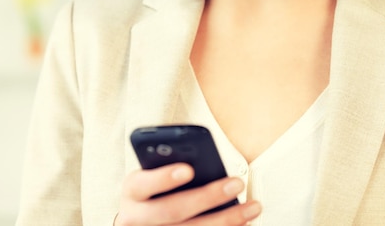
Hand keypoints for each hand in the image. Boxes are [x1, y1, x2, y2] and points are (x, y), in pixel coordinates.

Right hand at [115, 163, 261, 224]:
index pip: (144, 183)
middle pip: (173, 210)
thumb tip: (201, 165)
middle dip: (207, 197)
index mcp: (132, 190)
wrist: (141, 220)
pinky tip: (243, 224)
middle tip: (236, 183)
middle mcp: (134, 218)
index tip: (189, 170)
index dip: (164, 177)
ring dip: (226, 220)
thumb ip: (168, 166)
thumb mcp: (153, 174)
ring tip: (252, 207)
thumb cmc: (155, 189)